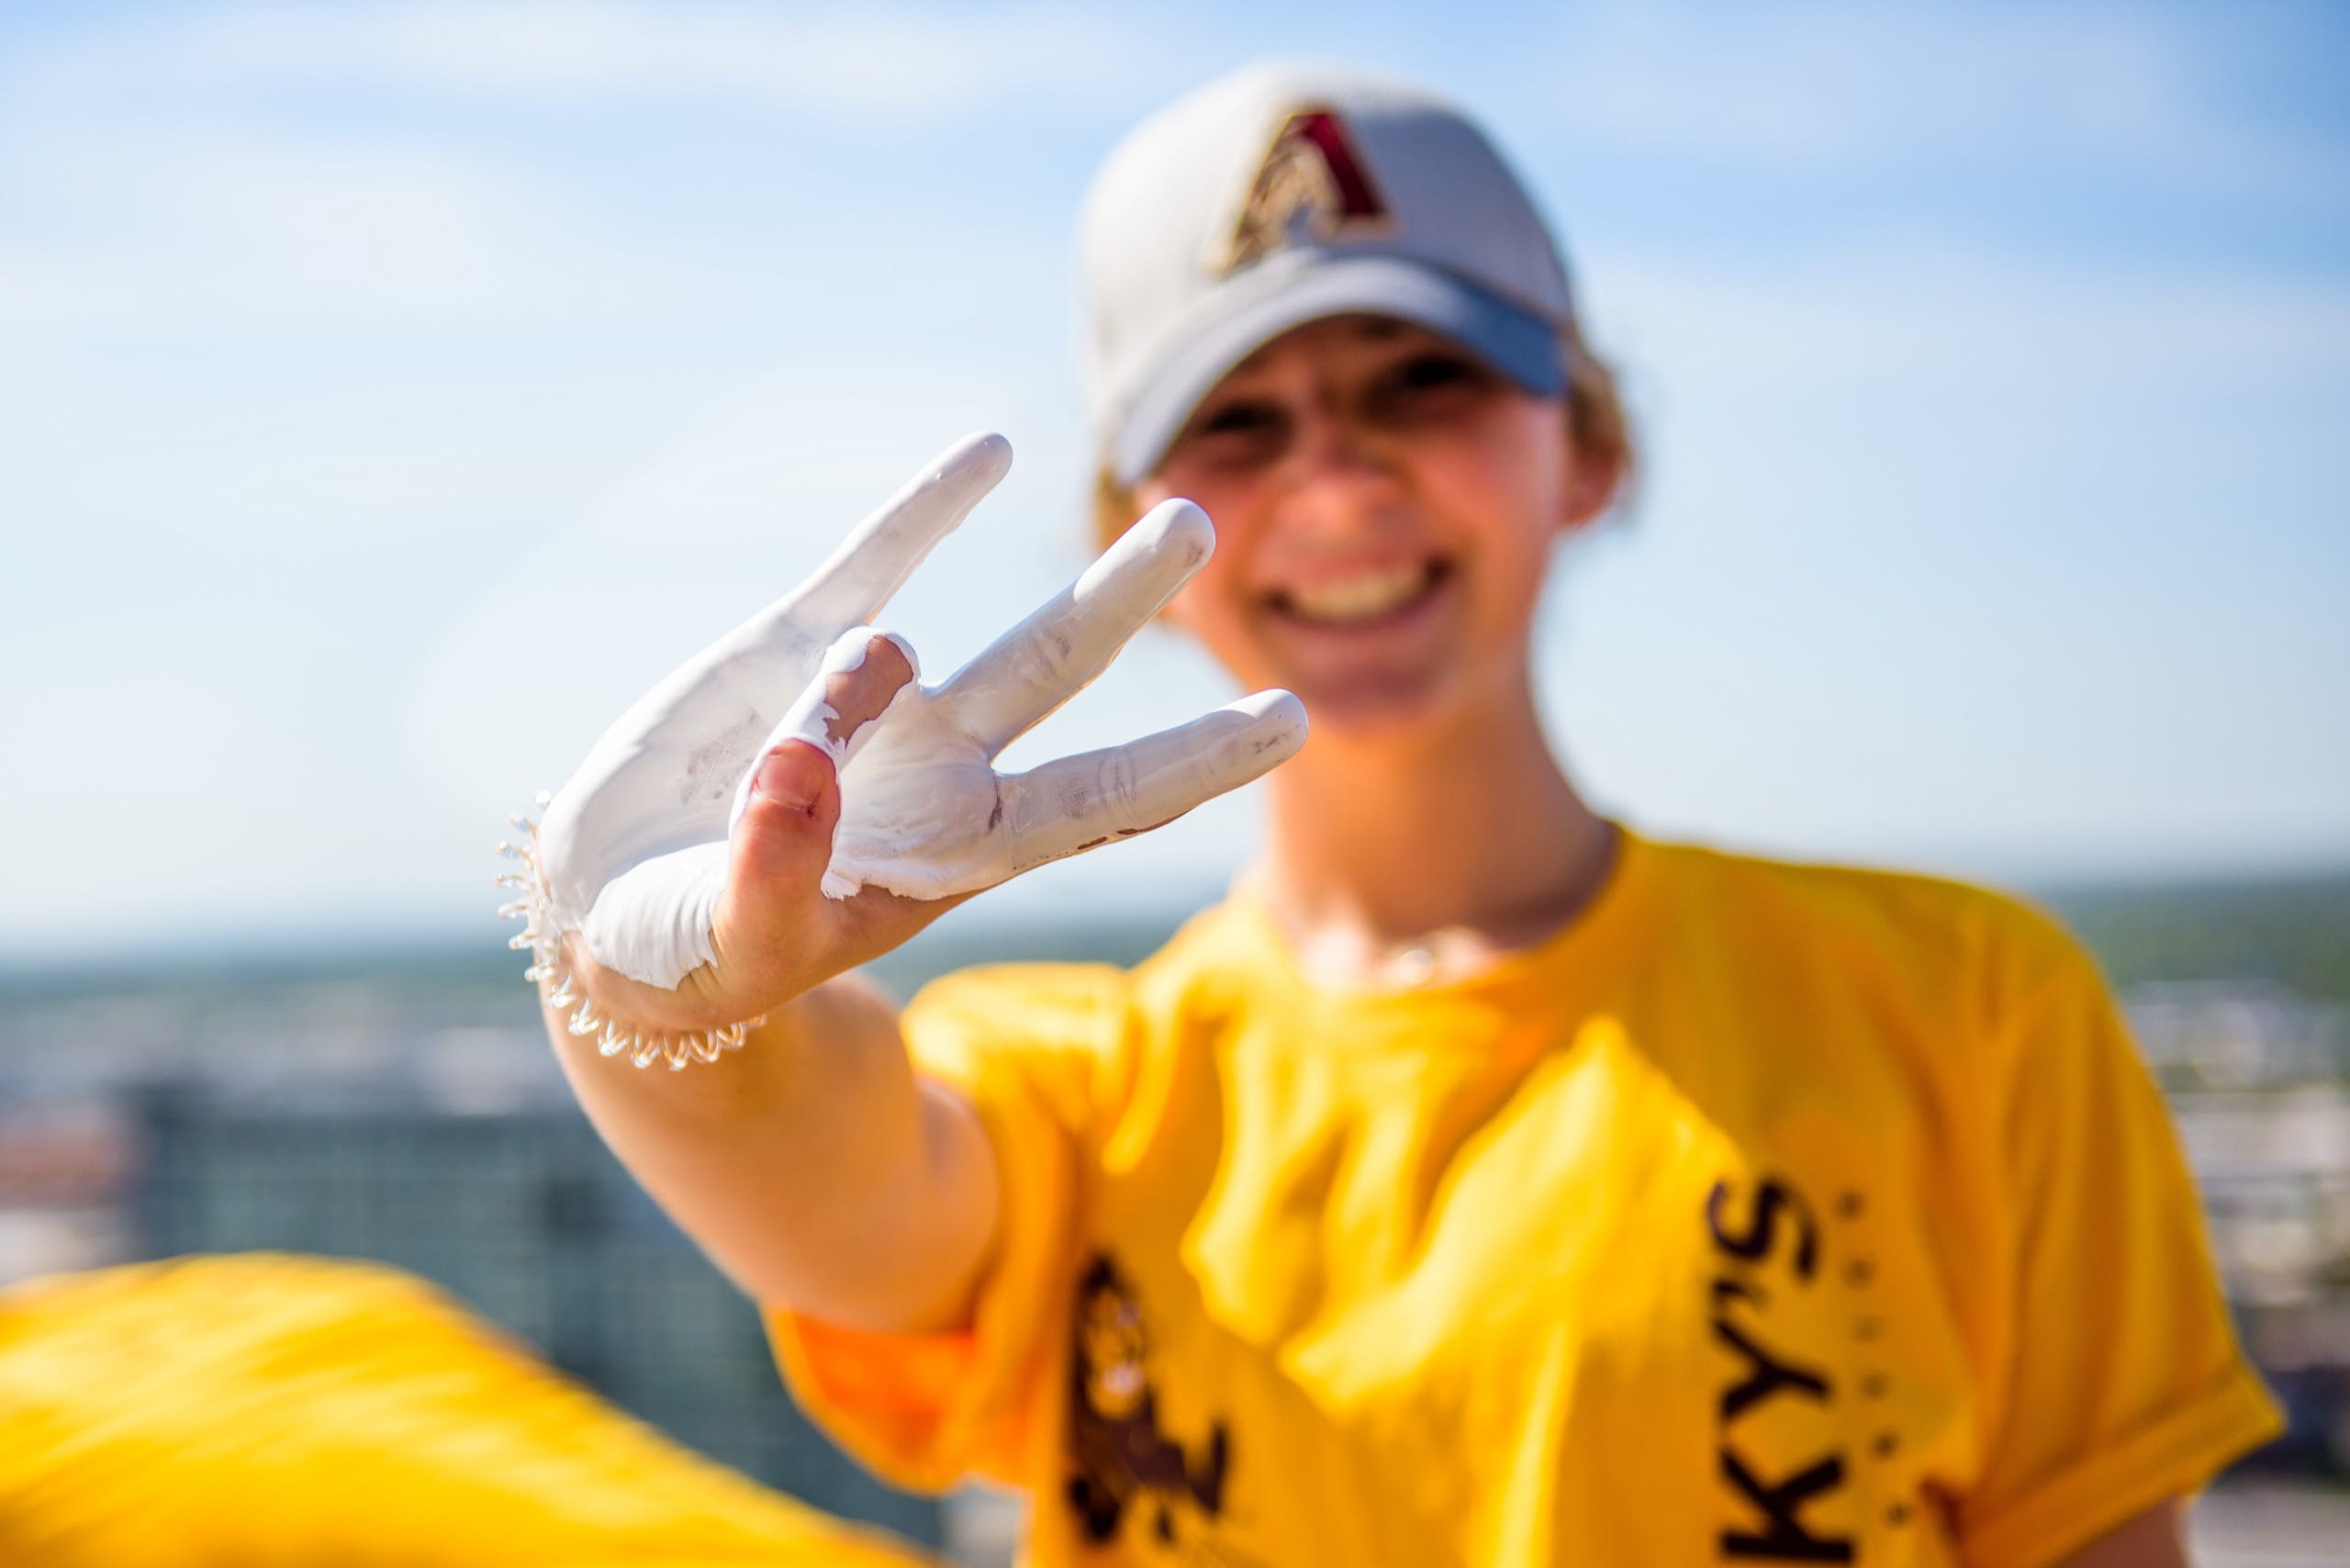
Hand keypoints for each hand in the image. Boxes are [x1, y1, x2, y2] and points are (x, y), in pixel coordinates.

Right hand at [511, 433, 1305, 1061]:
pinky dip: (927, 510)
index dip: (1196, 761)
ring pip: (1000, 626)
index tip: (1295, 719)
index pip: (1102, 803)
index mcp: (956, 853)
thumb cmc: (694, 955)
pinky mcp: (794, 648)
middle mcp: (944, 768)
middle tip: (1206, 526)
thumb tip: (804, 761)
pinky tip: (991, 449)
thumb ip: (775, 867)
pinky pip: (874, 562)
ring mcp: (878, 703)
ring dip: (1089, 577)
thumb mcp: (738, 938)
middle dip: (1139, 606)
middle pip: (1066, 677)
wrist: (609, 912)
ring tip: (1180, 509)